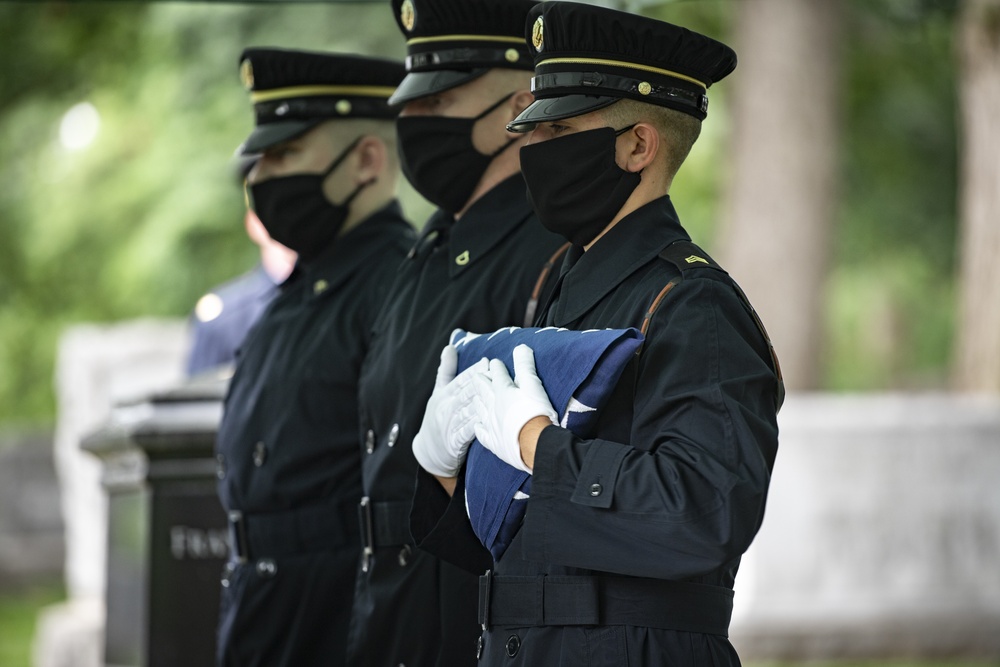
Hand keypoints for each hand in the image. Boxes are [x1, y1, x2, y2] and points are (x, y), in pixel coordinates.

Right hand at [412, 345, 486, 477]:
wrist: (428, 451)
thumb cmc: (437, 417)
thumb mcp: (438, 393)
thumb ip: (446, 371)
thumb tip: (450, 346)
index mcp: (443, 395)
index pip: (460, 380)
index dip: (473, 371)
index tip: (487, 361)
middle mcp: (445, 408)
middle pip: (465, 394)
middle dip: (481, 383)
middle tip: (498, 374)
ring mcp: (449, 426)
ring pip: (468, 412)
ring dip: (483, 404)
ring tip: (499, 396)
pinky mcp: (453, 442)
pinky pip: (467, 433)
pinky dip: (478, 427)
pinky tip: (491, 422)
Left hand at [471, 344, 557, 473]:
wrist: (534, 443)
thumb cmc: (535, 412)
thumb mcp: (533, 384)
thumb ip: (525, 366)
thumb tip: (520, 347)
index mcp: (503, 391)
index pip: (497, 375)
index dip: (496, 367)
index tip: (493, 362)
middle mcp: (493, 406)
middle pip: (483, 390)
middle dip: (480, 380)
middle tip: (477, 375)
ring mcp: (492, 425)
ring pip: (480, 410)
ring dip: (477, 401)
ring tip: (475, 397)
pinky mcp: (495, 442)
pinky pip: (482, 434)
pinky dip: (479, 428)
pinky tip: (478, 426)